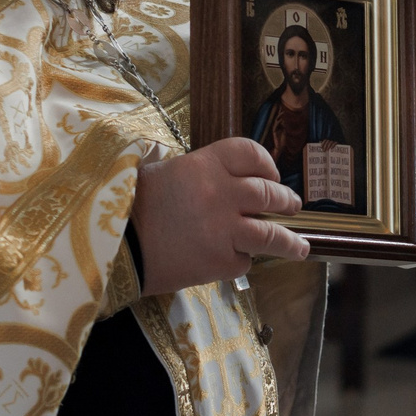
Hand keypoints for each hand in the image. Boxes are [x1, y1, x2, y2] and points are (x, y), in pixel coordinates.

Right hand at [131, 139, 307, 295]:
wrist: (115, 247)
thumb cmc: (133, 207)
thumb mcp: (166, 173)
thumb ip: (201, 175)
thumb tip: (226, 183)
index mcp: (205, 164)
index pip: (250, 153)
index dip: (267, 164)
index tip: (272, 175)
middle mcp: (222, 192)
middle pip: (269, 193)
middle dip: (286, 201)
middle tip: (292, 206)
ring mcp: (225, 228)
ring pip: (272, 234)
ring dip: (290, 241)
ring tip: (299, 247)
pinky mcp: (221, 261)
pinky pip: (244, 261)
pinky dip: (242, 262)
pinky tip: (234, 263)